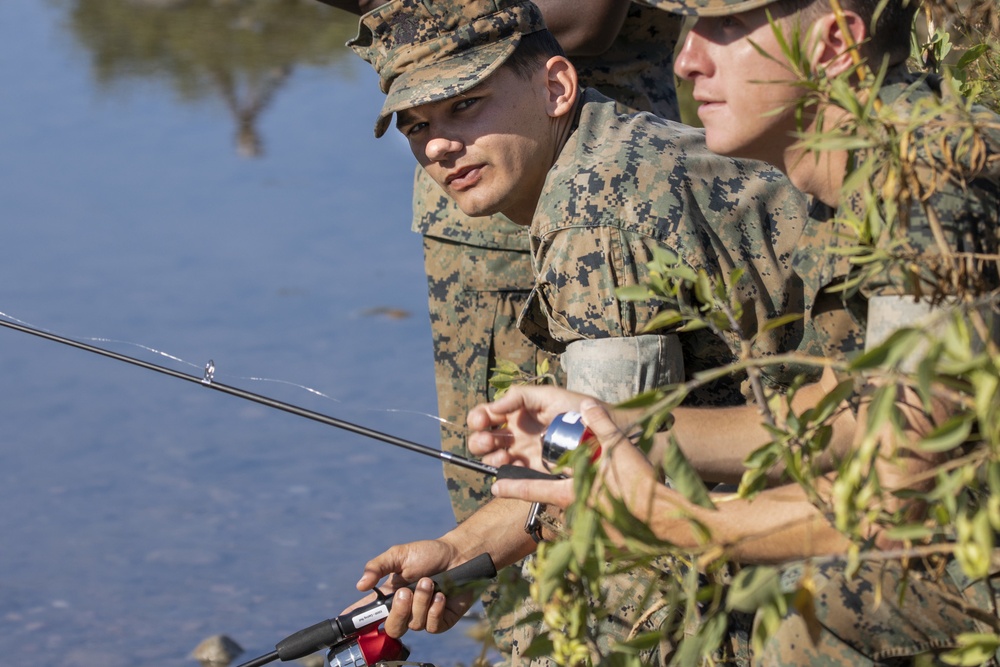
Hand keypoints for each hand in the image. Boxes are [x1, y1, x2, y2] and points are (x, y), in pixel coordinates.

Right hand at [353, 540, 473, 636]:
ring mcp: (422, 617)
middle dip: (398, 611)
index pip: (369, 612)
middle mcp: (404, 609)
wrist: (459, 555)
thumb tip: (360, 586)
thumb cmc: (429, 553)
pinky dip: (435, 609)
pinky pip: (431, 626)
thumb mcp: (400, 554)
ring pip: (413, 624)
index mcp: (390, 595)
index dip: (356, 620)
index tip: (346, 622)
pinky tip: (441, 594)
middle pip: (391, 628)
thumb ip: (378, 567)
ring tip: (429, 582)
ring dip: (421, 601)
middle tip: (406, 591)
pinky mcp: (440, 621)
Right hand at [467, 385, 596, 469]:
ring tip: (502, 455)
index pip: (486, 415)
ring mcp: (523, 453)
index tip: (481, 420)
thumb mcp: (547, 395)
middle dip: (479, 440)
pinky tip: (511, 465)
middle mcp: (515, 434)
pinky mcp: (533, 471)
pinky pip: (510, 474)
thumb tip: (494, 406)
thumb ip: (519, 396)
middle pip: (484, 439)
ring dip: (489, 456)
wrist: (601, 431)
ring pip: (493, 458)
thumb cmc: (576, 409)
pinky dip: (504, 471)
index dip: (478, 417)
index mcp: (515, 413)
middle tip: (488, 439)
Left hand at [490, 399, 658, 516]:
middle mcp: (576, 509)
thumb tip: (587, 405)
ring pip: (570, 508)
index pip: (533, 488)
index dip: (512, 486)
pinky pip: (589, 517)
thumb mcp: (617, 448)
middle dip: (539, 490)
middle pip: (550, 499)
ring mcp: (591, 523)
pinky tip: (599, 499)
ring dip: (567, 498)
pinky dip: (588, 507)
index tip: (494, 486)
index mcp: (572, 491)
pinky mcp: (607, 532)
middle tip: (527, 483)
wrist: (664, 519)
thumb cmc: (638, 485)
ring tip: (570, 486)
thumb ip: (599, 425)